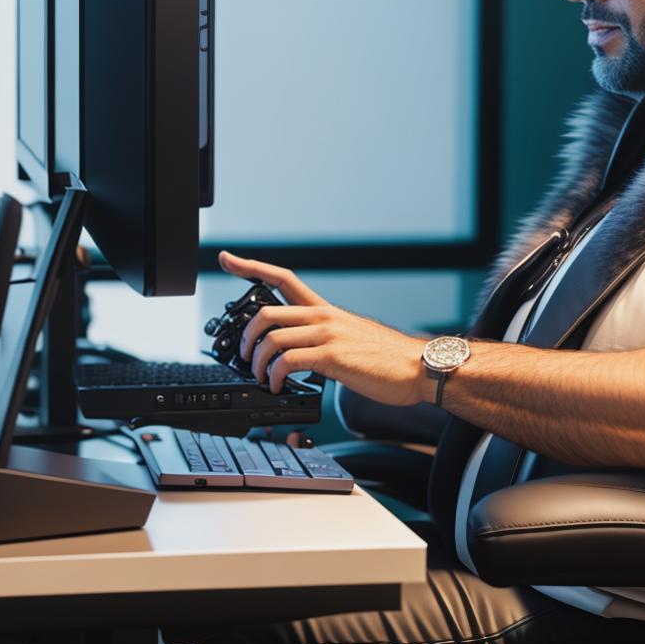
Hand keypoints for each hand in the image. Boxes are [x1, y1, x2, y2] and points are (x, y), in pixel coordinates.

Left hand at [218, 251, 426, 402]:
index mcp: (326, 310)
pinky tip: (277, 385)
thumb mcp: (351, 339)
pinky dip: (274, 376)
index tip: (228, 258)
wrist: (416, 368)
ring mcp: (328, 334)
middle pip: (267, 311)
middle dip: (245, 336)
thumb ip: (325, 340)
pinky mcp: (332, 355)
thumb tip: (302, 356)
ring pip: (272, 336)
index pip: (283, 278)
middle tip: (244, 356)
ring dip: (257, 361)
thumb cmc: (387, 358)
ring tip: (261, 377)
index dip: (251, 266)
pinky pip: (287, 361)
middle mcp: (324, 316)